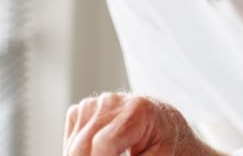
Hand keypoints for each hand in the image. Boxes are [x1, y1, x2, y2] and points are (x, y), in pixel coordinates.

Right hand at [63, 92, 220, 155]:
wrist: (161, 121)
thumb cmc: (161, 141)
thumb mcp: (158, 155)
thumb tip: (108, 155)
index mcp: (137, 110)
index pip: (104, 143)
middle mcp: (113, 101)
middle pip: (84, 144)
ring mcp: (96, 102)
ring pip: (74, 143)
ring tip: (110, 155)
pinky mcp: (83, 107)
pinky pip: (71, 136)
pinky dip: (78, 149)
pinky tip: (96, 151)